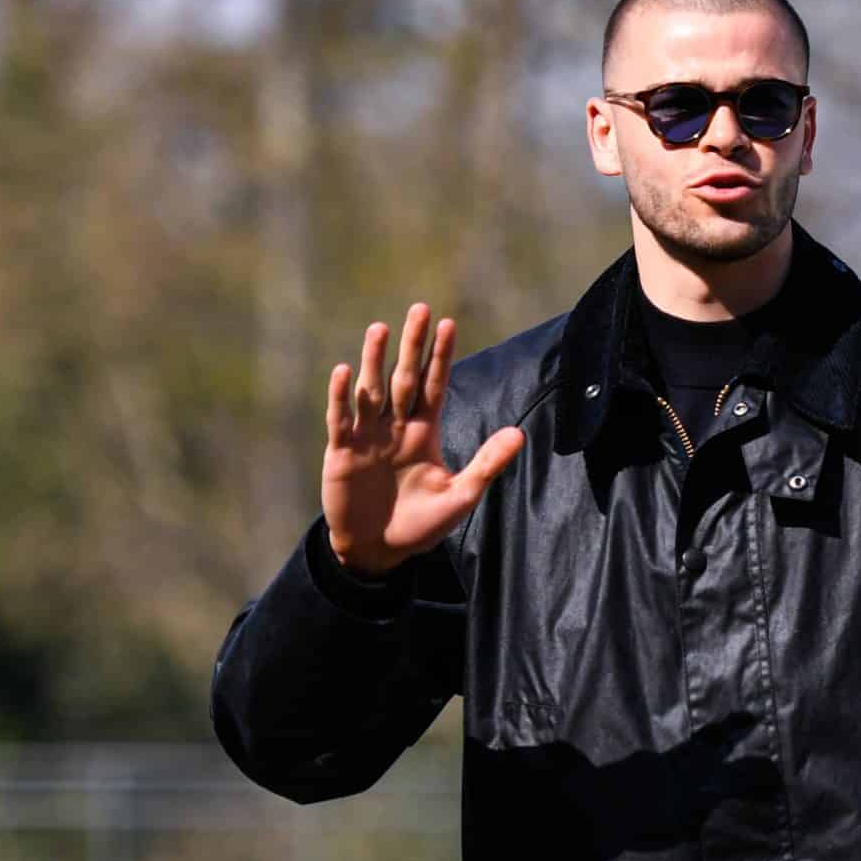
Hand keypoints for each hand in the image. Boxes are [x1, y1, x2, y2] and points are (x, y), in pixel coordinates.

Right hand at [323, 303, 524, 576]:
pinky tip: (345, 371)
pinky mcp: (342, 452)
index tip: (449, 324)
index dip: (441, 357)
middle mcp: (395, 427)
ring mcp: (367, 437)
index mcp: (423, 432)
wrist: (380, 552)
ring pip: (372, 391)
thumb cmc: (421, 525)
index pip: (435, 386)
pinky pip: (341, 419)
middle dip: (413, 345)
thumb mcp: (460, 496)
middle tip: (420, 309)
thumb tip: (519, 434)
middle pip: (405, 378)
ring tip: (380, 329)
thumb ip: (486, 464)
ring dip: (374, 360)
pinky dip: (341, 397)